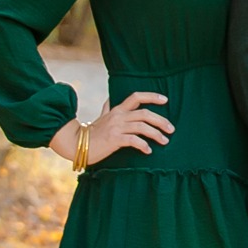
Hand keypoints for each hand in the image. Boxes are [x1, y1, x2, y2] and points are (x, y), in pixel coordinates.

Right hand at [54, 90, 170, 164]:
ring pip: (142, 126)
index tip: (166, 100)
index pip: (136, 97)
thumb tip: (111, 98)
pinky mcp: (114, 139)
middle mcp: (118, 116)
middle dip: (161, 120)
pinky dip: (143, 145)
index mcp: (117, 109)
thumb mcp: (101, 117)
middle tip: (171, 129)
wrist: (76, 144)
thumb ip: (108, 108)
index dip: (152, 96)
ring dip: (156, 134)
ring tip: (165, 141)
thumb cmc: (92, 133)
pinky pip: (133, 140)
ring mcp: (116, 127)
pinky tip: (148, 151)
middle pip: (145, 113)